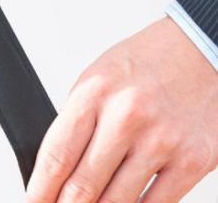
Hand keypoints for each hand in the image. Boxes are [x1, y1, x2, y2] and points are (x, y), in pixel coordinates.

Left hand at [25, 17, 217, 201]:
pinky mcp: (193, 161)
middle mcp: (126, 117)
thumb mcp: (96, 78)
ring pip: (117, 202)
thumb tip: (59, 167)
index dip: (39, 189)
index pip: (56, 154)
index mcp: (94, 92)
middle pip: (83, 185)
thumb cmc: (143, 63)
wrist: (198, 50)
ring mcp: (161, 141)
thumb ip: (78, 120)